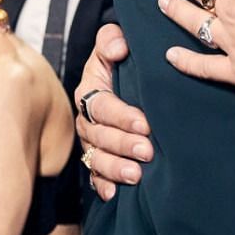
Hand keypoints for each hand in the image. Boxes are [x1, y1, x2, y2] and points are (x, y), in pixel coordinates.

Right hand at [73, 24, 151, 202]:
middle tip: (147, 152)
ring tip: (136, 176)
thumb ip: (111, 39)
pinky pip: (95, 175)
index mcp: (89, 92)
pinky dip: (103, 185)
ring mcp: (90, 142)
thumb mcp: (113, 43)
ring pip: (96, 158)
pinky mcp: (96, 158)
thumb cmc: (119, 60)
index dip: (122, 116)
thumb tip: (119, 47)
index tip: (145, 123)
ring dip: (115, 168)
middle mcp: (86, 119)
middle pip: (99, 136)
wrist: (121, 76)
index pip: (102, 106)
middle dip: (123, 145)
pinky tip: (113, 194)